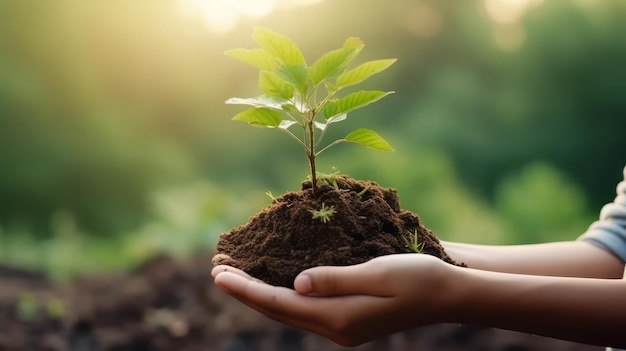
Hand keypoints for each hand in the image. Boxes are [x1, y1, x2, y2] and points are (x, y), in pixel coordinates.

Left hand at [211, 254, 457, 346]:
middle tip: (216, 269)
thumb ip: (335, 280)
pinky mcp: (347, 318)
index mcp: (340, 318)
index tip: (219, 273)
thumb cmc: (419, 278)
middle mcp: (336, 328)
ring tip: (234, 273)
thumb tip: (295, 284)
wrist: (449, 294)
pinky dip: (280, 293)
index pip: (280, 303)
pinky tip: (272, 279)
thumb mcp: (378, 273)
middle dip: (245, 291)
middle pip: (278, 309)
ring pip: (288, 309)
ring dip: (259, 292)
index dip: (247, 289)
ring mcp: (342, 326)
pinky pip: (303, 307)